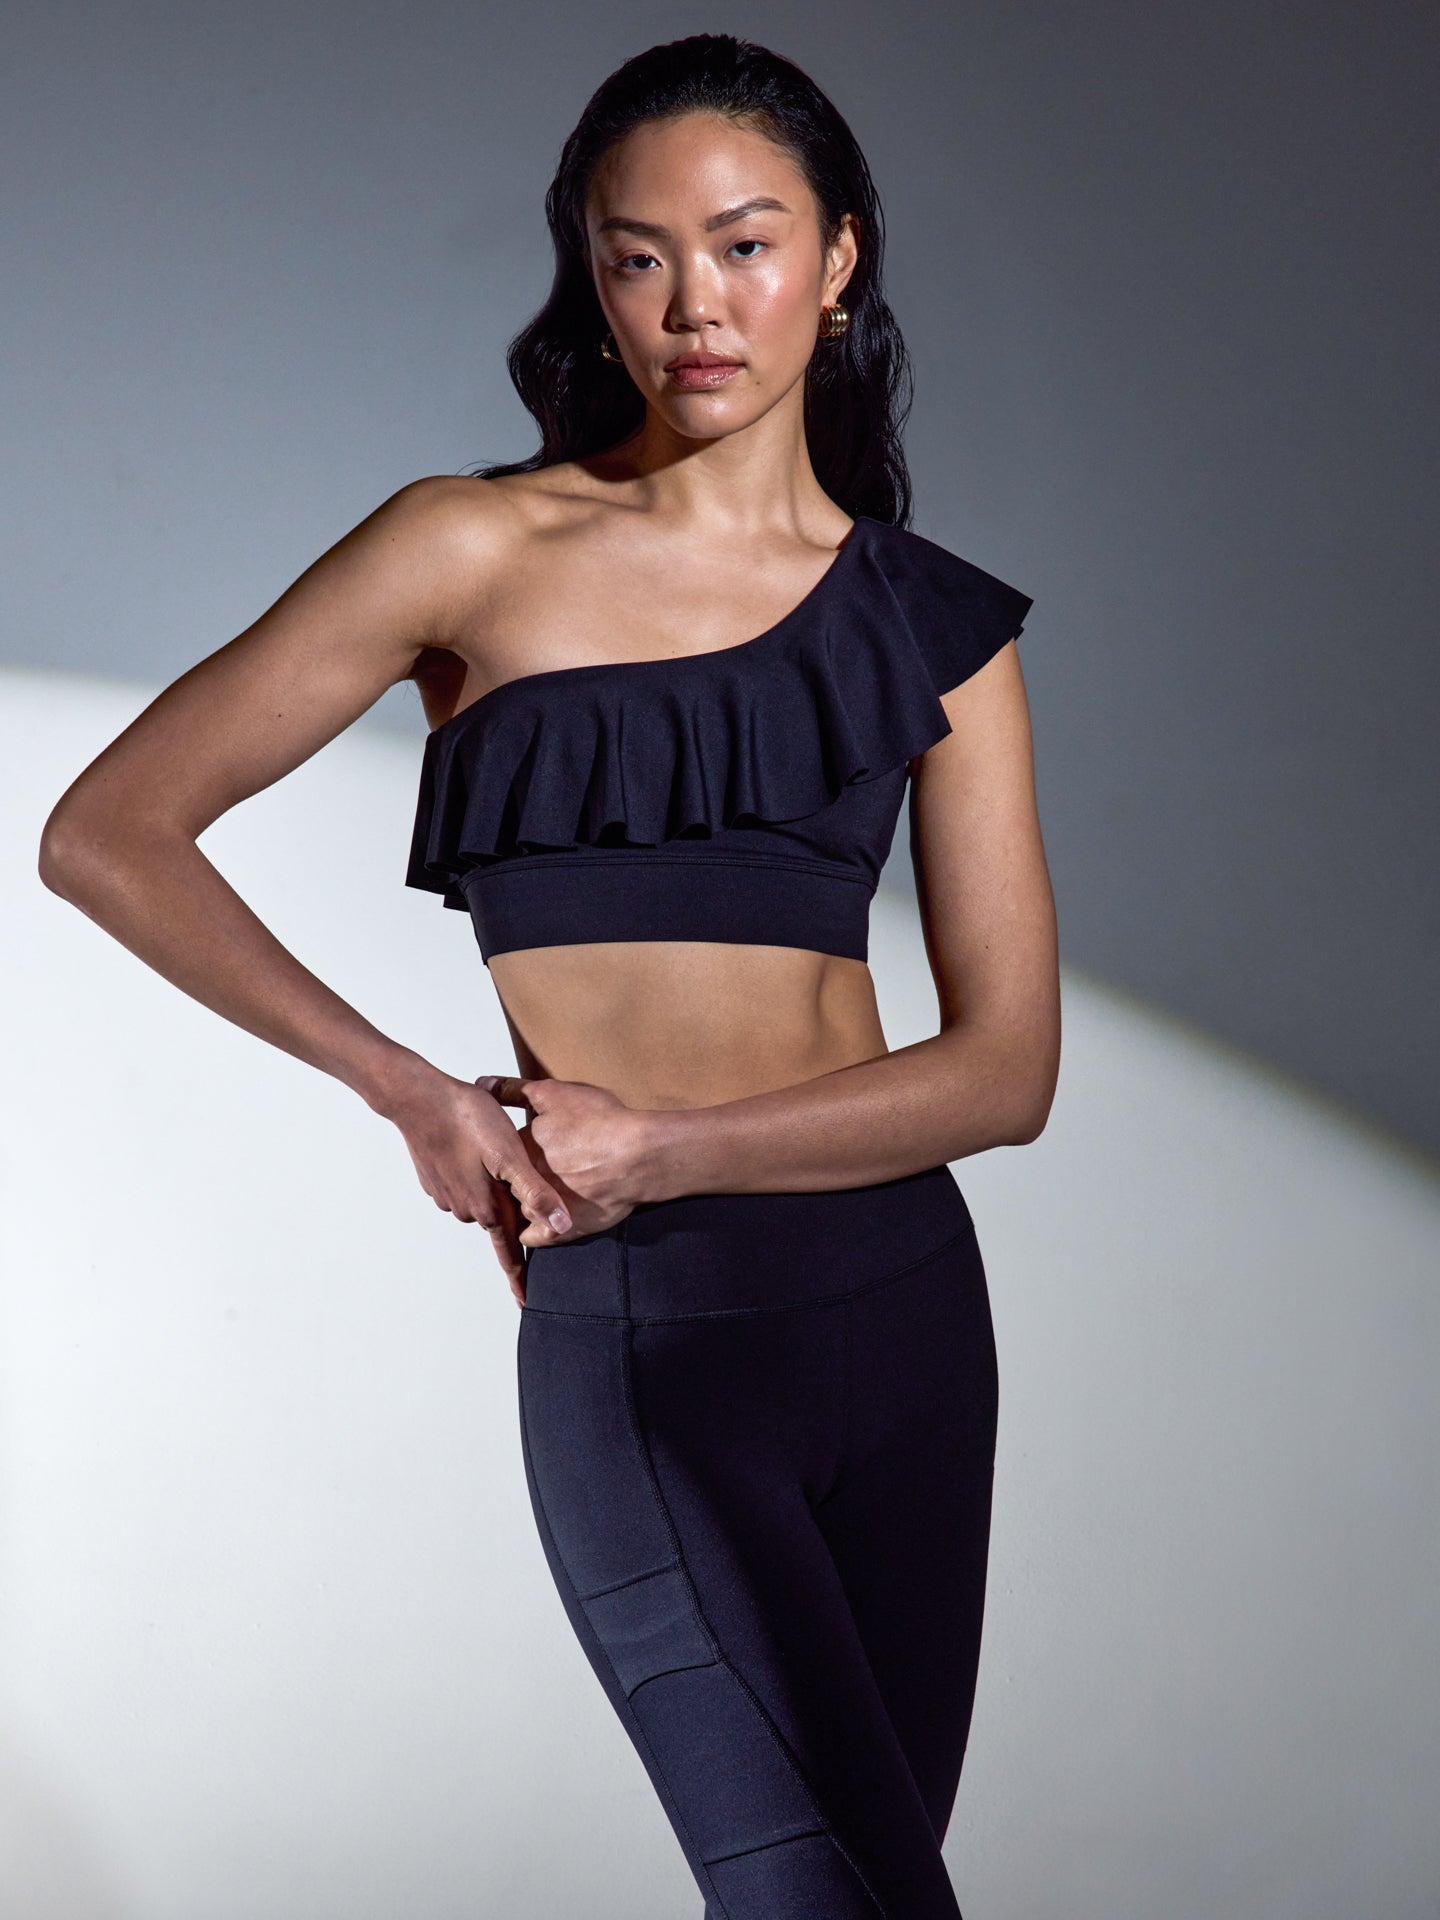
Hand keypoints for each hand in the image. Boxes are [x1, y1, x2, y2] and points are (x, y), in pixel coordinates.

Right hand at [379, 1060, 577, 1308]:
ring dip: (493, 1190)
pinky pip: (464, 1185)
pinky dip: (474, 1176)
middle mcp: (466, 1207)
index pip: (509, 1252)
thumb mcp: (510, 1155)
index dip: (519, 1277)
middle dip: (514, 1219)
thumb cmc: (467, 1120)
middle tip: (529, 1204)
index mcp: (487, 1206)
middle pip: (500, 1222)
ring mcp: (447, 1194)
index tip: (525, 1301)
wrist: (418, 1099)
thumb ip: (536, 1193)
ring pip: (481, 1200)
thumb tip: (562, 1226)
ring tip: (502, 1169)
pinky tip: (478, 1157)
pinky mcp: (436, 1177)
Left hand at [478, 1074, 660, 1251]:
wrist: (636, 1155)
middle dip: (516, 1179)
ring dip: (526, 1203)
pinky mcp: (559, 1230)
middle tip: (537, 1171)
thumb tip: (484, 1084)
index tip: (529, 1149)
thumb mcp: (554, 1094)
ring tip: (544, 1194)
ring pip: (519, 1209)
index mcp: (519, 1150)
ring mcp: (540, 1208)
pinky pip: (533, 1237)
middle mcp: (524, 1181)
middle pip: (508, 1183)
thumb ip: (514, 1090)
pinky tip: (544, 1220)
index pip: (502, 1154)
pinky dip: (534, 1231)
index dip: (515, 1151)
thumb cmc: (601, 1122)